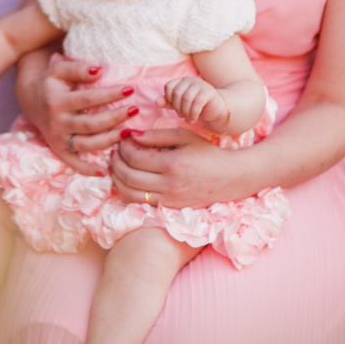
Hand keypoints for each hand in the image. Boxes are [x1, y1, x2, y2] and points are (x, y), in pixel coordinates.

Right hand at [40, 55, 134, 165]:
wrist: (30, 99)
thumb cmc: (51, 83)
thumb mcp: (59, 71)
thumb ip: (78, 69)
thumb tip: (99, 71)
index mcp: (57, 101)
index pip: (88, 99)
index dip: (110, 94)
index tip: (130, 89)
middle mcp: (57, 122)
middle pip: (91, 124)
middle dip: (115, 117)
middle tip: (135, 110)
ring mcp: (58, 138)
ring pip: (87, 144)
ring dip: (109, 140)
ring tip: (129, 132)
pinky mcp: (59, 150)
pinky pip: (73, 163)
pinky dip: (87, 169)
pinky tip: (104, 171)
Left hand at [111, 136, 256, 208]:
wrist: (230, 178)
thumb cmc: (207, 153)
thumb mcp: (184, 137)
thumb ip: (157, 135)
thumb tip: (131, 135)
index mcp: (173, 164)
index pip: (135, 158)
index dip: (123, 148)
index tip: (121, 140)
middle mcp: (169, 186)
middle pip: (128, 177)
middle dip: (115, 164)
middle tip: (114, 153)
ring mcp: (169, 200)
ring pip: (130, 194)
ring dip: (117, 180)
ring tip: (116, 167)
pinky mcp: (169, 208)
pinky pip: (140, 203)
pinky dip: (128, 193)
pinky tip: (127, 181)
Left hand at [163, 76, 227, 132]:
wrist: (217, 110)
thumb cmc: (196, 107)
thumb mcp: (180, 105)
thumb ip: (168, 103)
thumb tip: (157, 102)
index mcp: (182, 81)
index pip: (169, 86)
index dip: (169, 99)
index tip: (175, 108)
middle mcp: (191, 80)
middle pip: (177, 92)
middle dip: (177, 108)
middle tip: (182, 116)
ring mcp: (201, 85)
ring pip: (186, 98)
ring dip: (185, 112)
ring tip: (188, 119)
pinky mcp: (209, 92)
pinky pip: (197, 102)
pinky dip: (193, 113)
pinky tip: (194, 119)